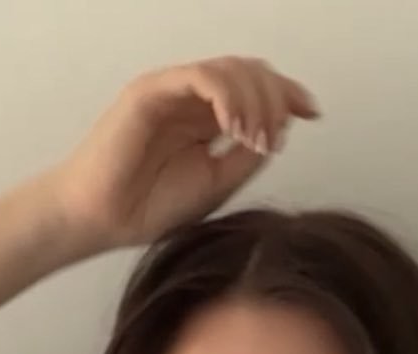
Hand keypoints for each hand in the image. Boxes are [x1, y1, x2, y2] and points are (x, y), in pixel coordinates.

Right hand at [49, 57, 319, 253]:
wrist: (104, 220)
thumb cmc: (151, 206)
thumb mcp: (218, 183)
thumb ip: (247, 155)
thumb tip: (281, 127)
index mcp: (208, 119)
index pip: (256, 89)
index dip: (287, 93)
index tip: (313, 111)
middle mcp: (192, 99)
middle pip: (249, 71)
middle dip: (275, 96)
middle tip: (274, 135)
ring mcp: (172, 90)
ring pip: (230, 69)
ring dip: (253, 101)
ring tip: (253, 139)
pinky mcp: (151, 90)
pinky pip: (201, 76)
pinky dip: (226, 96)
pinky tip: (234, 128)